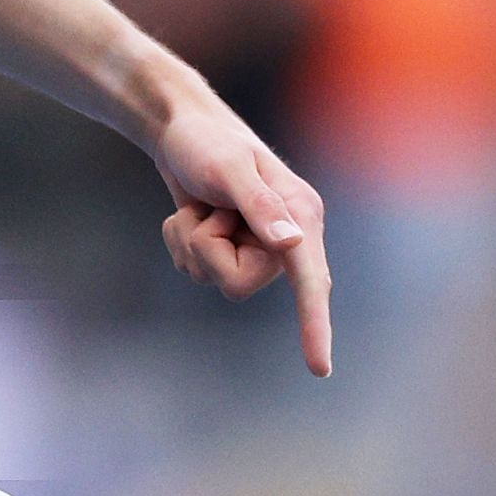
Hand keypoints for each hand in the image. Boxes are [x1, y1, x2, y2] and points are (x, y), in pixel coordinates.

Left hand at [154, 93, 332, 378]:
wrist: (175, 125)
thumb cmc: (205, 140)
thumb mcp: (229, 170)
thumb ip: (260, 207)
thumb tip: (292, 244)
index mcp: (300, 216)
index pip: (310, 280)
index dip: (314, 326)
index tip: (320, 369)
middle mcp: (285, 235)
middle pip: (239, 285)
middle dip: (209, 250)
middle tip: (208, 210)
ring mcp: (256, 244)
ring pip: (215, 280)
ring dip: (192, 244)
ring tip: (199, 207)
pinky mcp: (229, 246)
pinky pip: (197, 270)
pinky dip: (182, 242)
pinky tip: (189, 212)